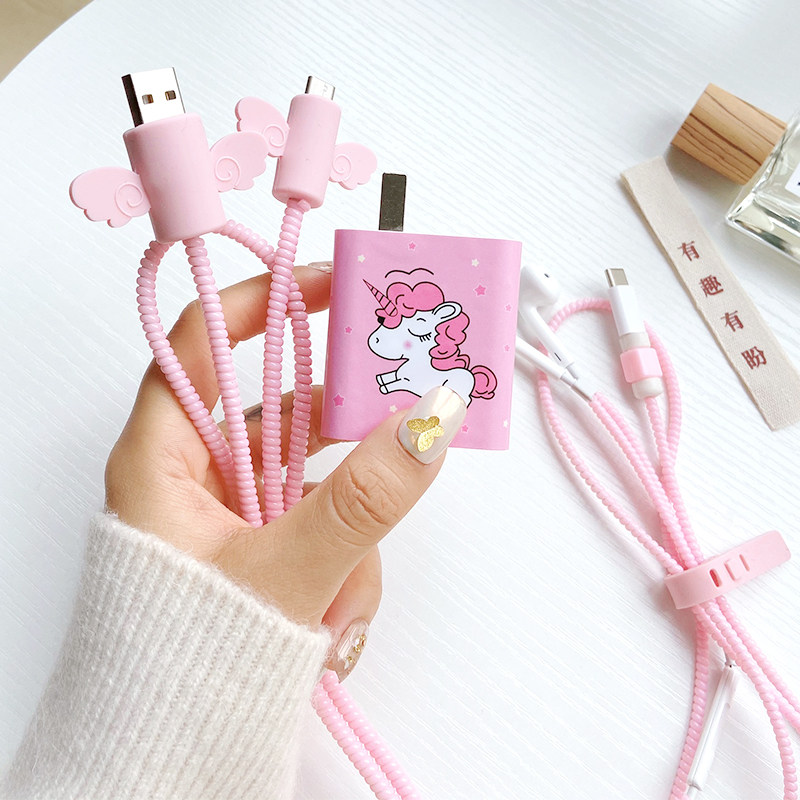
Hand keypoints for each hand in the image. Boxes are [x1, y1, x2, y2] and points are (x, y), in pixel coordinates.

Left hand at [105, 266, 464, 670]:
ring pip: (316, 486)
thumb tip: (432, 420)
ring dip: (347, 541)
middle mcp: (195, 480)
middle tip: (399, 428)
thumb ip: (363, 499)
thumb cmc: (188, 666)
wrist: (168, 764)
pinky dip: (341, 572)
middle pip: (284, 417)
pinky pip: (322, 533)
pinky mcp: (264, 557)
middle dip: (344, 446)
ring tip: (337, 607)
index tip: (328, 287)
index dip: (260, 303)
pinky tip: (332, 625)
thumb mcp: (285, 575)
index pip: (201, 344)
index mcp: (162, 460)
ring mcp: (235, 520)